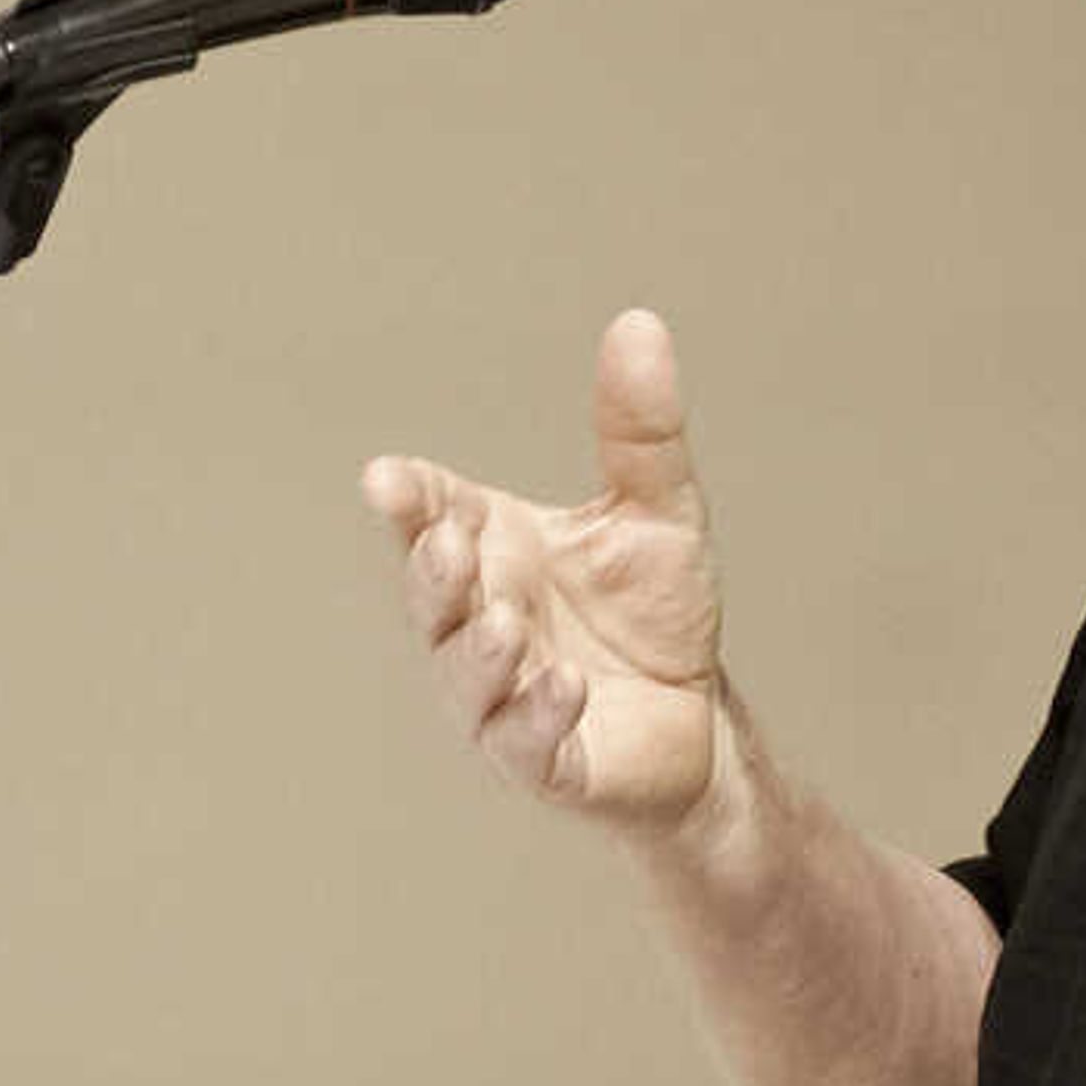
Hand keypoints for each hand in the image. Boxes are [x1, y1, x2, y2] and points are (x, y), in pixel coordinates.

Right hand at [360, 308, 726, 829]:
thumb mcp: (657, 511)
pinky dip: (539, 715)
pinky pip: (528, 744)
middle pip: (435, 599)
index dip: (408, 501)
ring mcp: (503, 699)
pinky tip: (565, 687)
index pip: (431, 517)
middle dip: (434, 573)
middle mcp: (480, 624)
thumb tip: (638, 323)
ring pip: (468, 677)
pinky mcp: (545, 762)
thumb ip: (639, 430)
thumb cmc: (653, 613)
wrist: (697, 720)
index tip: (388, 480)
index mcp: (492, 553)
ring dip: (481, 652)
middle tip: (446, 541)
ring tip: (506, 623)